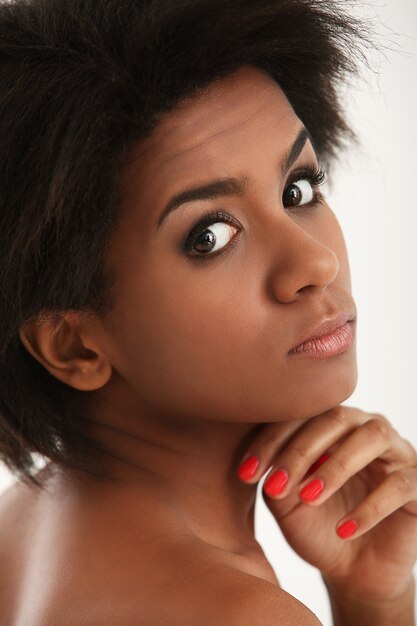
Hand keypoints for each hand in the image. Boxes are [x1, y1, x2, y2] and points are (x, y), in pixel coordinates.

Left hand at [237, 406, 416, 600]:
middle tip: (275, 484)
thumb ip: (275, 476)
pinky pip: (400, 484)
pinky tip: (344, 529)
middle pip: (335, 419)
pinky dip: (371, 507)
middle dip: (300, 450)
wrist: (353, 568)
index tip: (245, 473)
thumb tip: (265, 461)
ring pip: (372, 438)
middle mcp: (365, 427)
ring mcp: (396, 452)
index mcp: (331, 423)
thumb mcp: (286, 503)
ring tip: (309, 498)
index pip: (300, 415)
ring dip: (336, 466)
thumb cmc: (316, 525)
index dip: (270, 440)